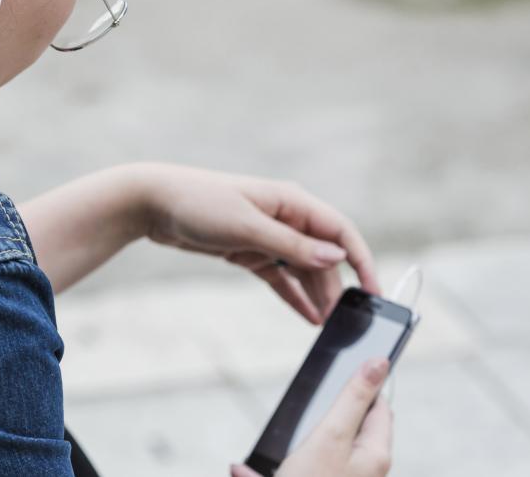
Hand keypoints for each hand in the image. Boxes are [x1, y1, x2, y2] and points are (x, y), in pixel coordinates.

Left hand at [137, 163, 380, 323]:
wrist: (153, 203)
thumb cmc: (200, 203)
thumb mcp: (247, 227)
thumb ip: (292, 245)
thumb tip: (336, 256)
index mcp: (292, 202)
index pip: (341, 231)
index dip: (361, 260)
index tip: (375, 292)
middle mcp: (286, 218)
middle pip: (324, 256)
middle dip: (336, 288)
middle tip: (345, 323)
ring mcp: (269, 236)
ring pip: (303, 270)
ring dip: (316, 295)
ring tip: (329, 327)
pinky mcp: (250, 251)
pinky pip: (281, 277)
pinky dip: (294, 296)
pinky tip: (308, 317)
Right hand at [231, 359, 393, 476]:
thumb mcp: (331, 436)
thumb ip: (354, 398)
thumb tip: (381, 362)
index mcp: (375, 455)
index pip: (379, 407)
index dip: (359, 387)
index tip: (334, 376)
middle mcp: (361, 472)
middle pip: (346, 429)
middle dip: (318, 418)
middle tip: (298, 416)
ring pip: (311, 454)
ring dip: (287, 448)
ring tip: (264, 451)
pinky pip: (292, 473)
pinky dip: (266, 472)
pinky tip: (242, 469)